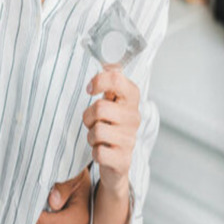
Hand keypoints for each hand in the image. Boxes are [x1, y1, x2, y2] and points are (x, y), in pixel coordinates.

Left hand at [83, 70, 141, 195]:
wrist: (118, 161)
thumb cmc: (112, 126)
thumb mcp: (113, 102)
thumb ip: (111, 82)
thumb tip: (109, 61)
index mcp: (132, 99)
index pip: (116, 79)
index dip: (98, 81)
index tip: (90, 90)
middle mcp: (134, 118)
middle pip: (100, 107)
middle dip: (89, 117)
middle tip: (94, 122)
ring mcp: (130, 139)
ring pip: (96, 131)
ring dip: (91, 136)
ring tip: (99, 138)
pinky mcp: (123, 159)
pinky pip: (98, 152)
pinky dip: (95, 152)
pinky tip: (103, 151)